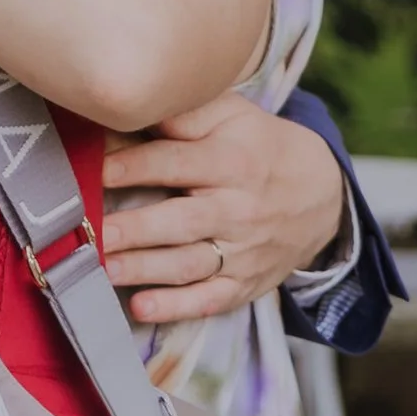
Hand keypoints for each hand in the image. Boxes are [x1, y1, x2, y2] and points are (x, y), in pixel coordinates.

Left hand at [100, 94, 348, 325]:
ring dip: (145, 270)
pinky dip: (176, 307)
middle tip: (93, 233)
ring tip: (105, 269)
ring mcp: (242, 251)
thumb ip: (184, 114)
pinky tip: (142, 307)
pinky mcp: (245, 282)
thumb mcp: (231, 116)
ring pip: (189, 264)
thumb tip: (134, 108)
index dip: (134, 167)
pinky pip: (210, 299)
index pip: (176, 164)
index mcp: (231, 162)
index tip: (96, 170)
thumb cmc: (259, 147)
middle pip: (180, 221)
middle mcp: (237, 209)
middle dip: (135, 229)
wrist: (323, 194)